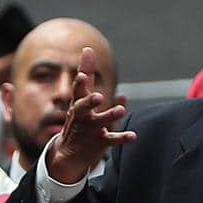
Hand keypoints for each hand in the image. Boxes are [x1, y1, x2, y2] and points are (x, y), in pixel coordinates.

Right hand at [43, 45, 133, 184]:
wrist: (69, 153)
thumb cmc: (78, 118)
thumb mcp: (80, 97)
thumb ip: (86, 74)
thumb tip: (88, 49)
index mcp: (77, 104)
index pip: (77, 92)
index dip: (79, 84)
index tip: (81, 75)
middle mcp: (82, 116)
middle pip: (82, 107)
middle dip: (89, 101)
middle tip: (98, 97)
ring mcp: (90, 129)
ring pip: (100, 122)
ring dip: (110, 115)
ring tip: (121, 110)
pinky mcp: (100, 142)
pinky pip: (112, 139)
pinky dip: (122, 137)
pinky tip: (133, 135)